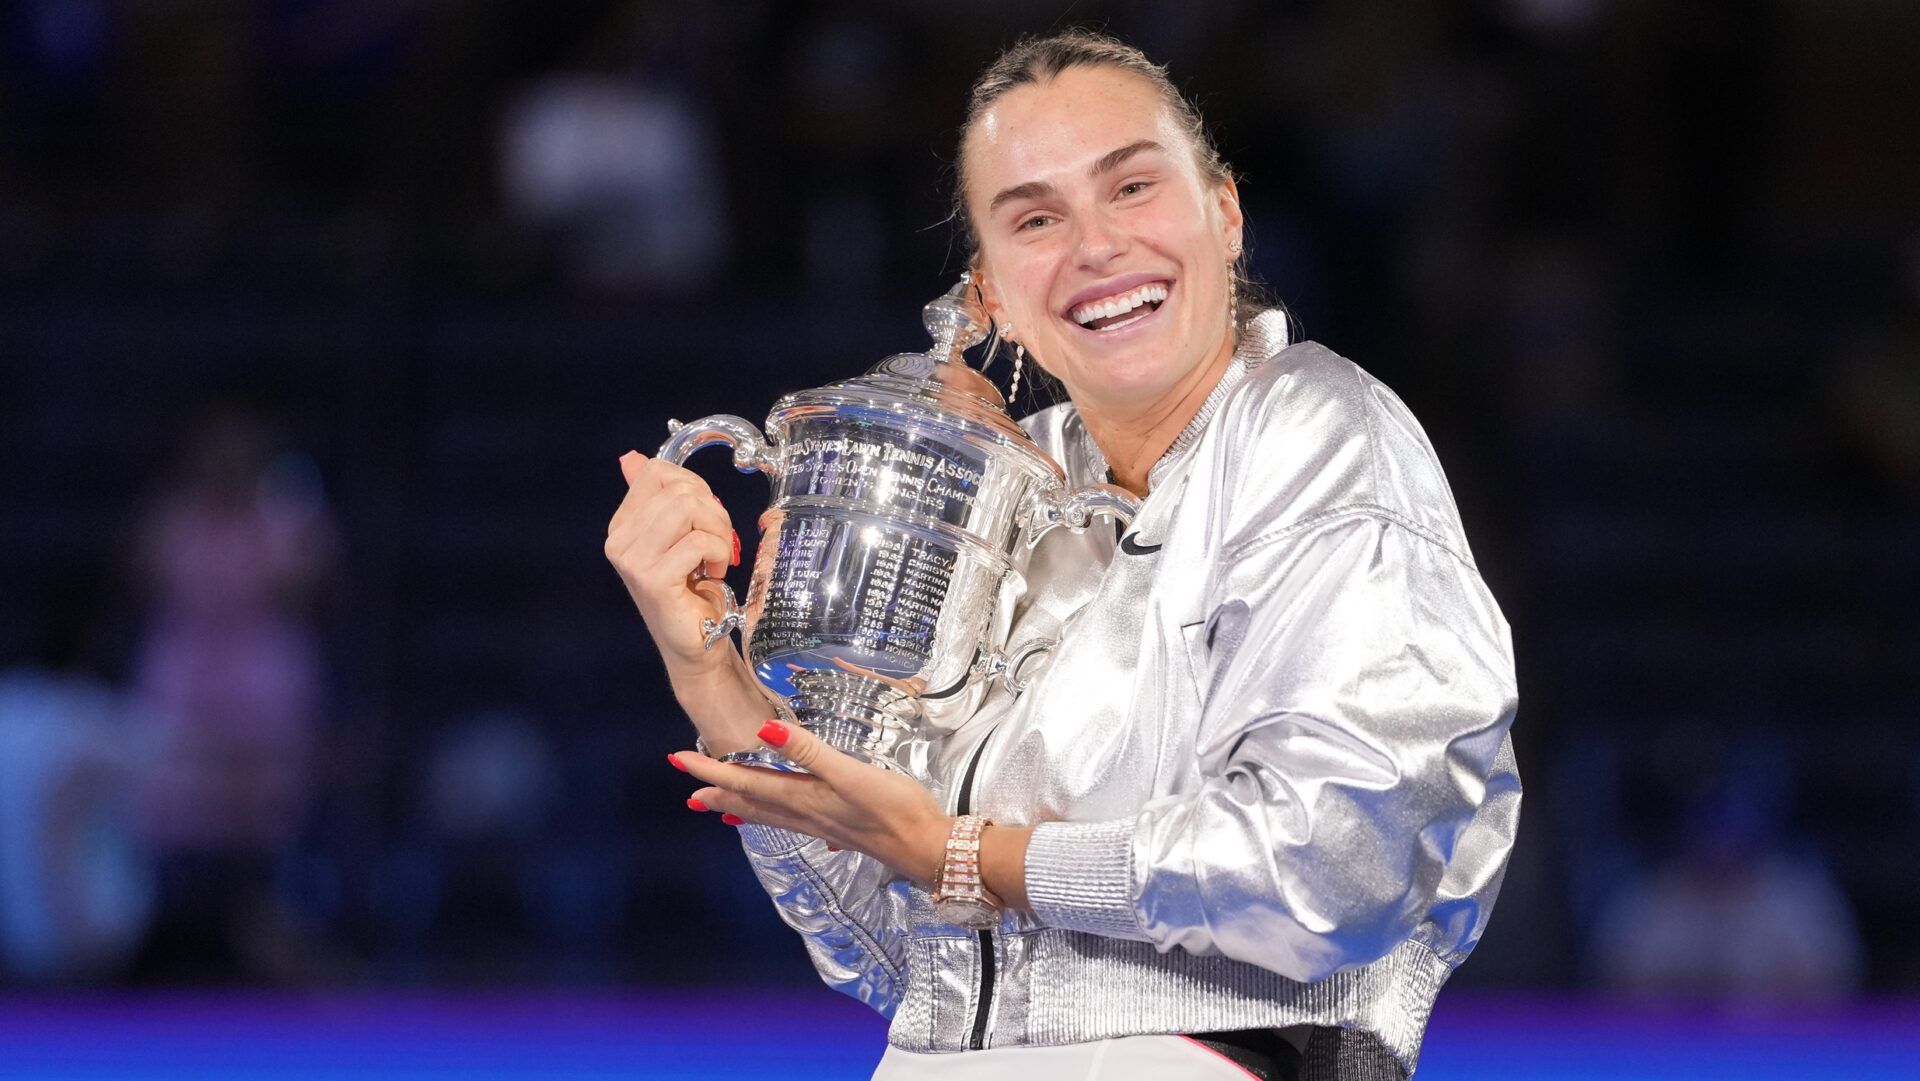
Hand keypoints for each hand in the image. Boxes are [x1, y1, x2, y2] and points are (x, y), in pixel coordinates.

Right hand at [605, 451, 741, 677]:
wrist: (695, 643)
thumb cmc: (689, 591)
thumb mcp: (675, 536)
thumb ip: (657, 498)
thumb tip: (632, 459)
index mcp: (622, 525)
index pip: (657, 471)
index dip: (694, 486)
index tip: (705, 516)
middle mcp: (619, 541)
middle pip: (679, 490)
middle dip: (714, 511)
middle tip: (719, 542)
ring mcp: (632, 561)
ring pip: (688, 509)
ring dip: (718, 531)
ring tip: (716, 556)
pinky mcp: (652, 580)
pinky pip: (698, 541)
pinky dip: (718, 553)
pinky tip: (714, 572)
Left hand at [675, 719, 951, 889]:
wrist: (928, 848)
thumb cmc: (893, 808)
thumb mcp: (850, 772)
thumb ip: (808, 750)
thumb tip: (763, 732)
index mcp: (802, 797)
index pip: (745, 782)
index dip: (711, 771)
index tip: (679, 760)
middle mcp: (805, 814)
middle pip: (752, 803)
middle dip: (720, 795)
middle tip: (690, 793)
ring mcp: (823, 826)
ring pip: (771, 816)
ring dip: (744, 810)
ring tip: (723, 811)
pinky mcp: (841, 830)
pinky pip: (795, 823)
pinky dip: (778, 819)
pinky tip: (789, 822)